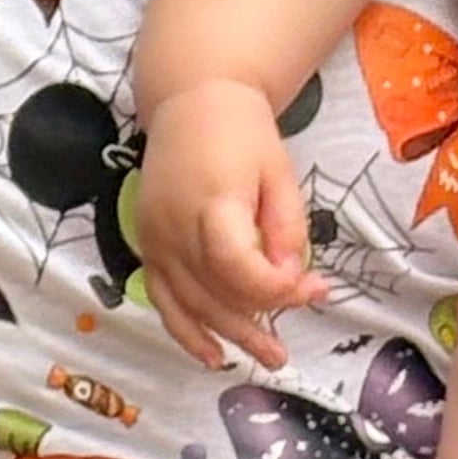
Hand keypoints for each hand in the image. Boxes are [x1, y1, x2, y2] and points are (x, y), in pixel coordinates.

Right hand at [134, 79, 326, 369]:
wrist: (191, 100)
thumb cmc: (243, 133)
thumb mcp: (280, 173)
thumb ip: (287, 228)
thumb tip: (290, 280)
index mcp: (212, 202)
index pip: (239, 268)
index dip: (276, 289)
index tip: (311, 285)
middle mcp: (175, 225)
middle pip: (215, 293)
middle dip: (260, 321)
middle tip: (291, 346)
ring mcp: (154, 237)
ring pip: (189, 303)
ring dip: (227, 335)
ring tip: (266, 357)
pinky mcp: (145, 242)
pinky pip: (161, 296)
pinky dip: (183, 329)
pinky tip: (210, 354)